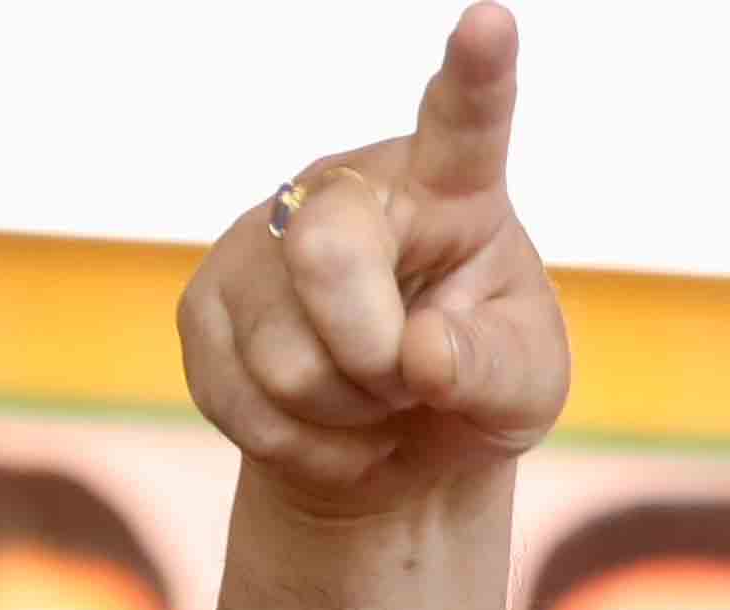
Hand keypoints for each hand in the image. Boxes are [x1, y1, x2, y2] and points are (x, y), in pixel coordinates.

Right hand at [176, 3, 570, 516]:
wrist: (395, 442)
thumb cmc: (476, 385)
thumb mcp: (525, 388)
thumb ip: (495, 369)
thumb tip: (421, 355)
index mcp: (450, 186)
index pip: (463, 121)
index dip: (476, 75)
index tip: (493, 23)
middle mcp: (346, 190)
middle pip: (327, 255)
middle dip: (373, 354)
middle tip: (408, 378)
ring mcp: (262, 242)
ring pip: (287, 361)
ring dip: (347, 414)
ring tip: (374, 397)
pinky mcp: (204, 308)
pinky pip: (249, 408)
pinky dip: (307, 447)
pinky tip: (331, 423)